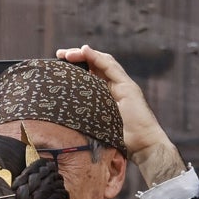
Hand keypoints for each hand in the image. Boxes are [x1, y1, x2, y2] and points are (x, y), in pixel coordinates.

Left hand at [56, 44, 184, 185]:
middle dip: (77, 57)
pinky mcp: (128, 87)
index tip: (58, 63)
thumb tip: (57, 120)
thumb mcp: (93, 126)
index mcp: (105, 95)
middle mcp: (114, 87)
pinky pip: (111, 68)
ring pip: (102, 62)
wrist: (142, 146)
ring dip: (84, 54)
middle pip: (95, 65)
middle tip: (59, 54)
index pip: (90, 74)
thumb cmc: (117, 142)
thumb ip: (82, 118)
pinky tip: (85, 51)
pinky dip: (97, 58)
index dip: (75, 67)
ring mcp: (122, 85)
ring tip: (67, 53)